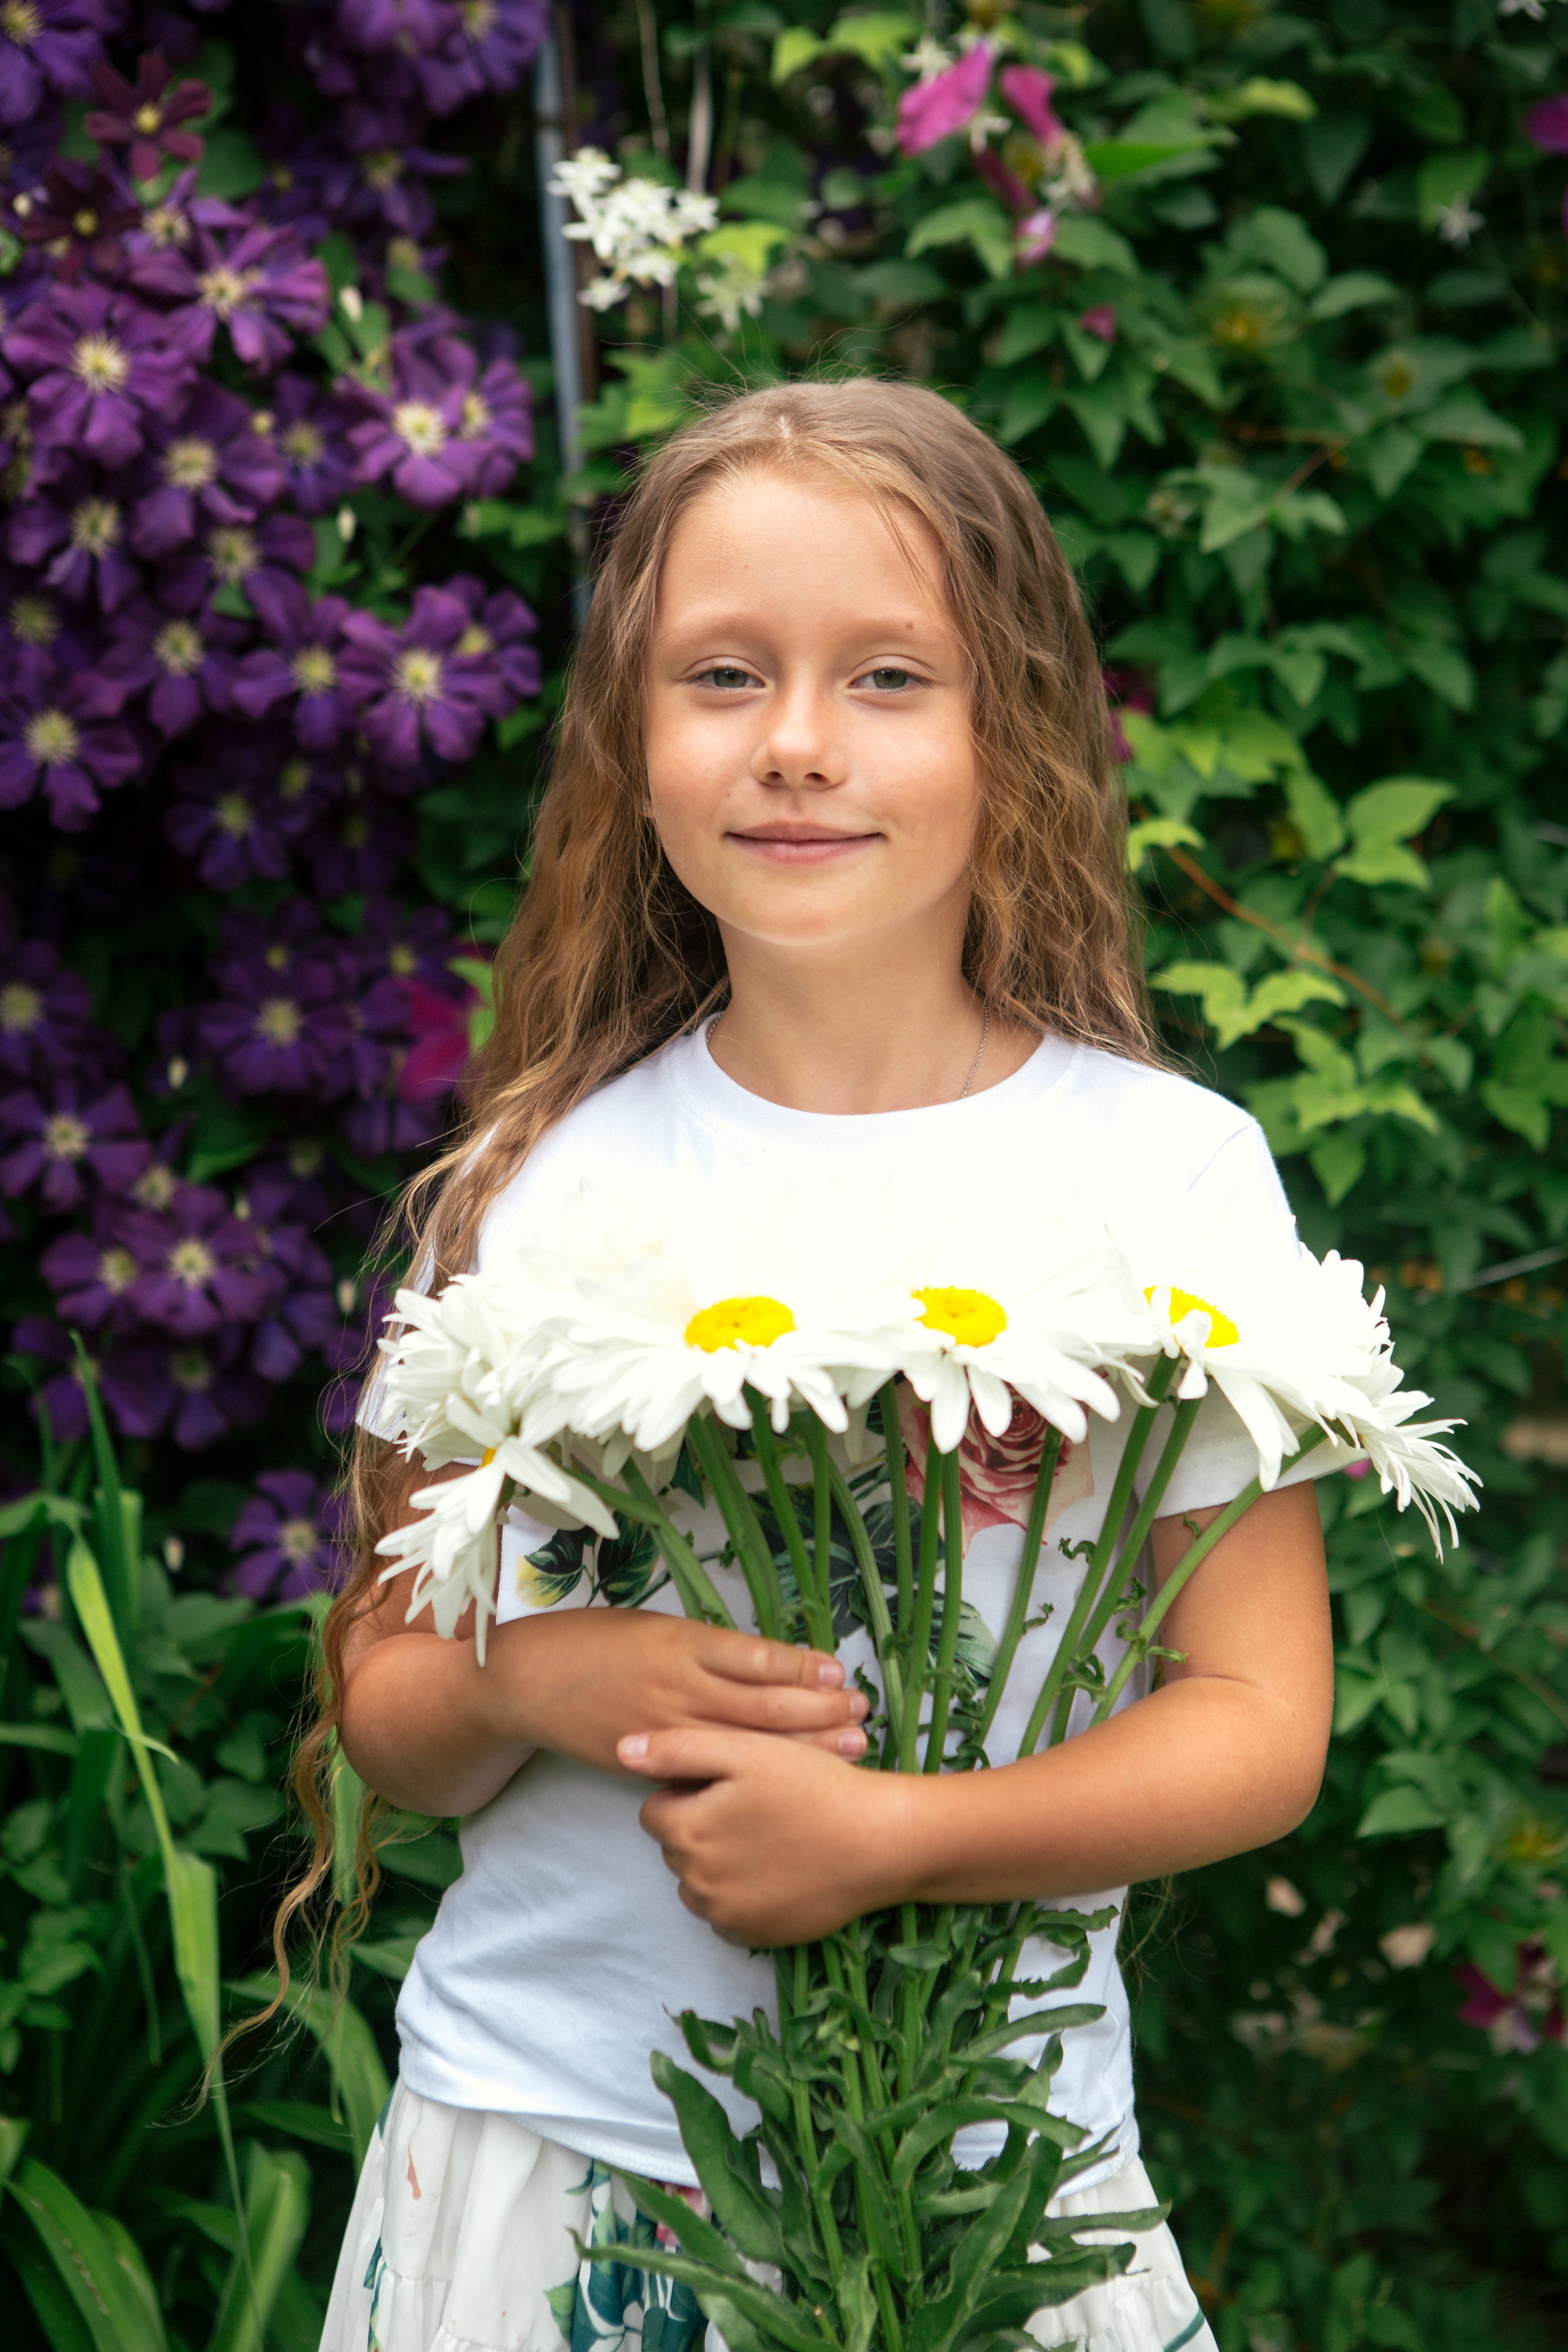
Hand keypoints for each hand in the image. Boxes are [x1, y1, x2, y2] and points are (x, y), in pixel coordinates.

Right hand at [495, 1611, 870, 1776]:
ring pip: (746, 1742)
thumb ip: (702, 1648)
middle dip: (819, 1710)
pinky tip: (780, 1776)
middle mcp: (678, 1687)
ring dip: (802, 1742)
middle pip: (763, 1705)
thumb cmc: (590, 1644)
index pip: (756, 1657)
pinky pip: (709, 1769)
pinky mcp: (650, 1764)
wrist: (527, 1682)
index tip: (841, 1671)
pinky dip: (749, 1772)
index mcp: (680, 1642)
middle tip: (863, 1712)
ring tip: (849, 1742)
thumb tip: (762, 1663)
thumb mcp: (652, 1629)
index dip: (803, 1667)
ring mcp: (665, 1730)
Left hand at [617, 1725, 905, 1944]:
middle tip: (755, 1805)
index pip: (656, 1810)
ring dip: (719, 1860)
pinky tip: (778, 1867)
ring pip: (699, 1881)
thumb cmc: (812, 1785)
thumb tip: (621, 1751)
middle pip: (677, 1847)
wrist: (877, 1842)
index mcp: (687, 1832)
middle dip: (703, 1825)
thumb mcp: (745, 1750)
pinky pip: (727, 1911)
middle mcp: (696, 1882)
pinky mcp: (753, 1937)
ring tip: (769, 1835)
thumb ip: (677, 1749)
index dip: (690, 1790)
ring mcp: (725, 1916)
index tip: (733, 1783)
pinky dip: (742, 1892)